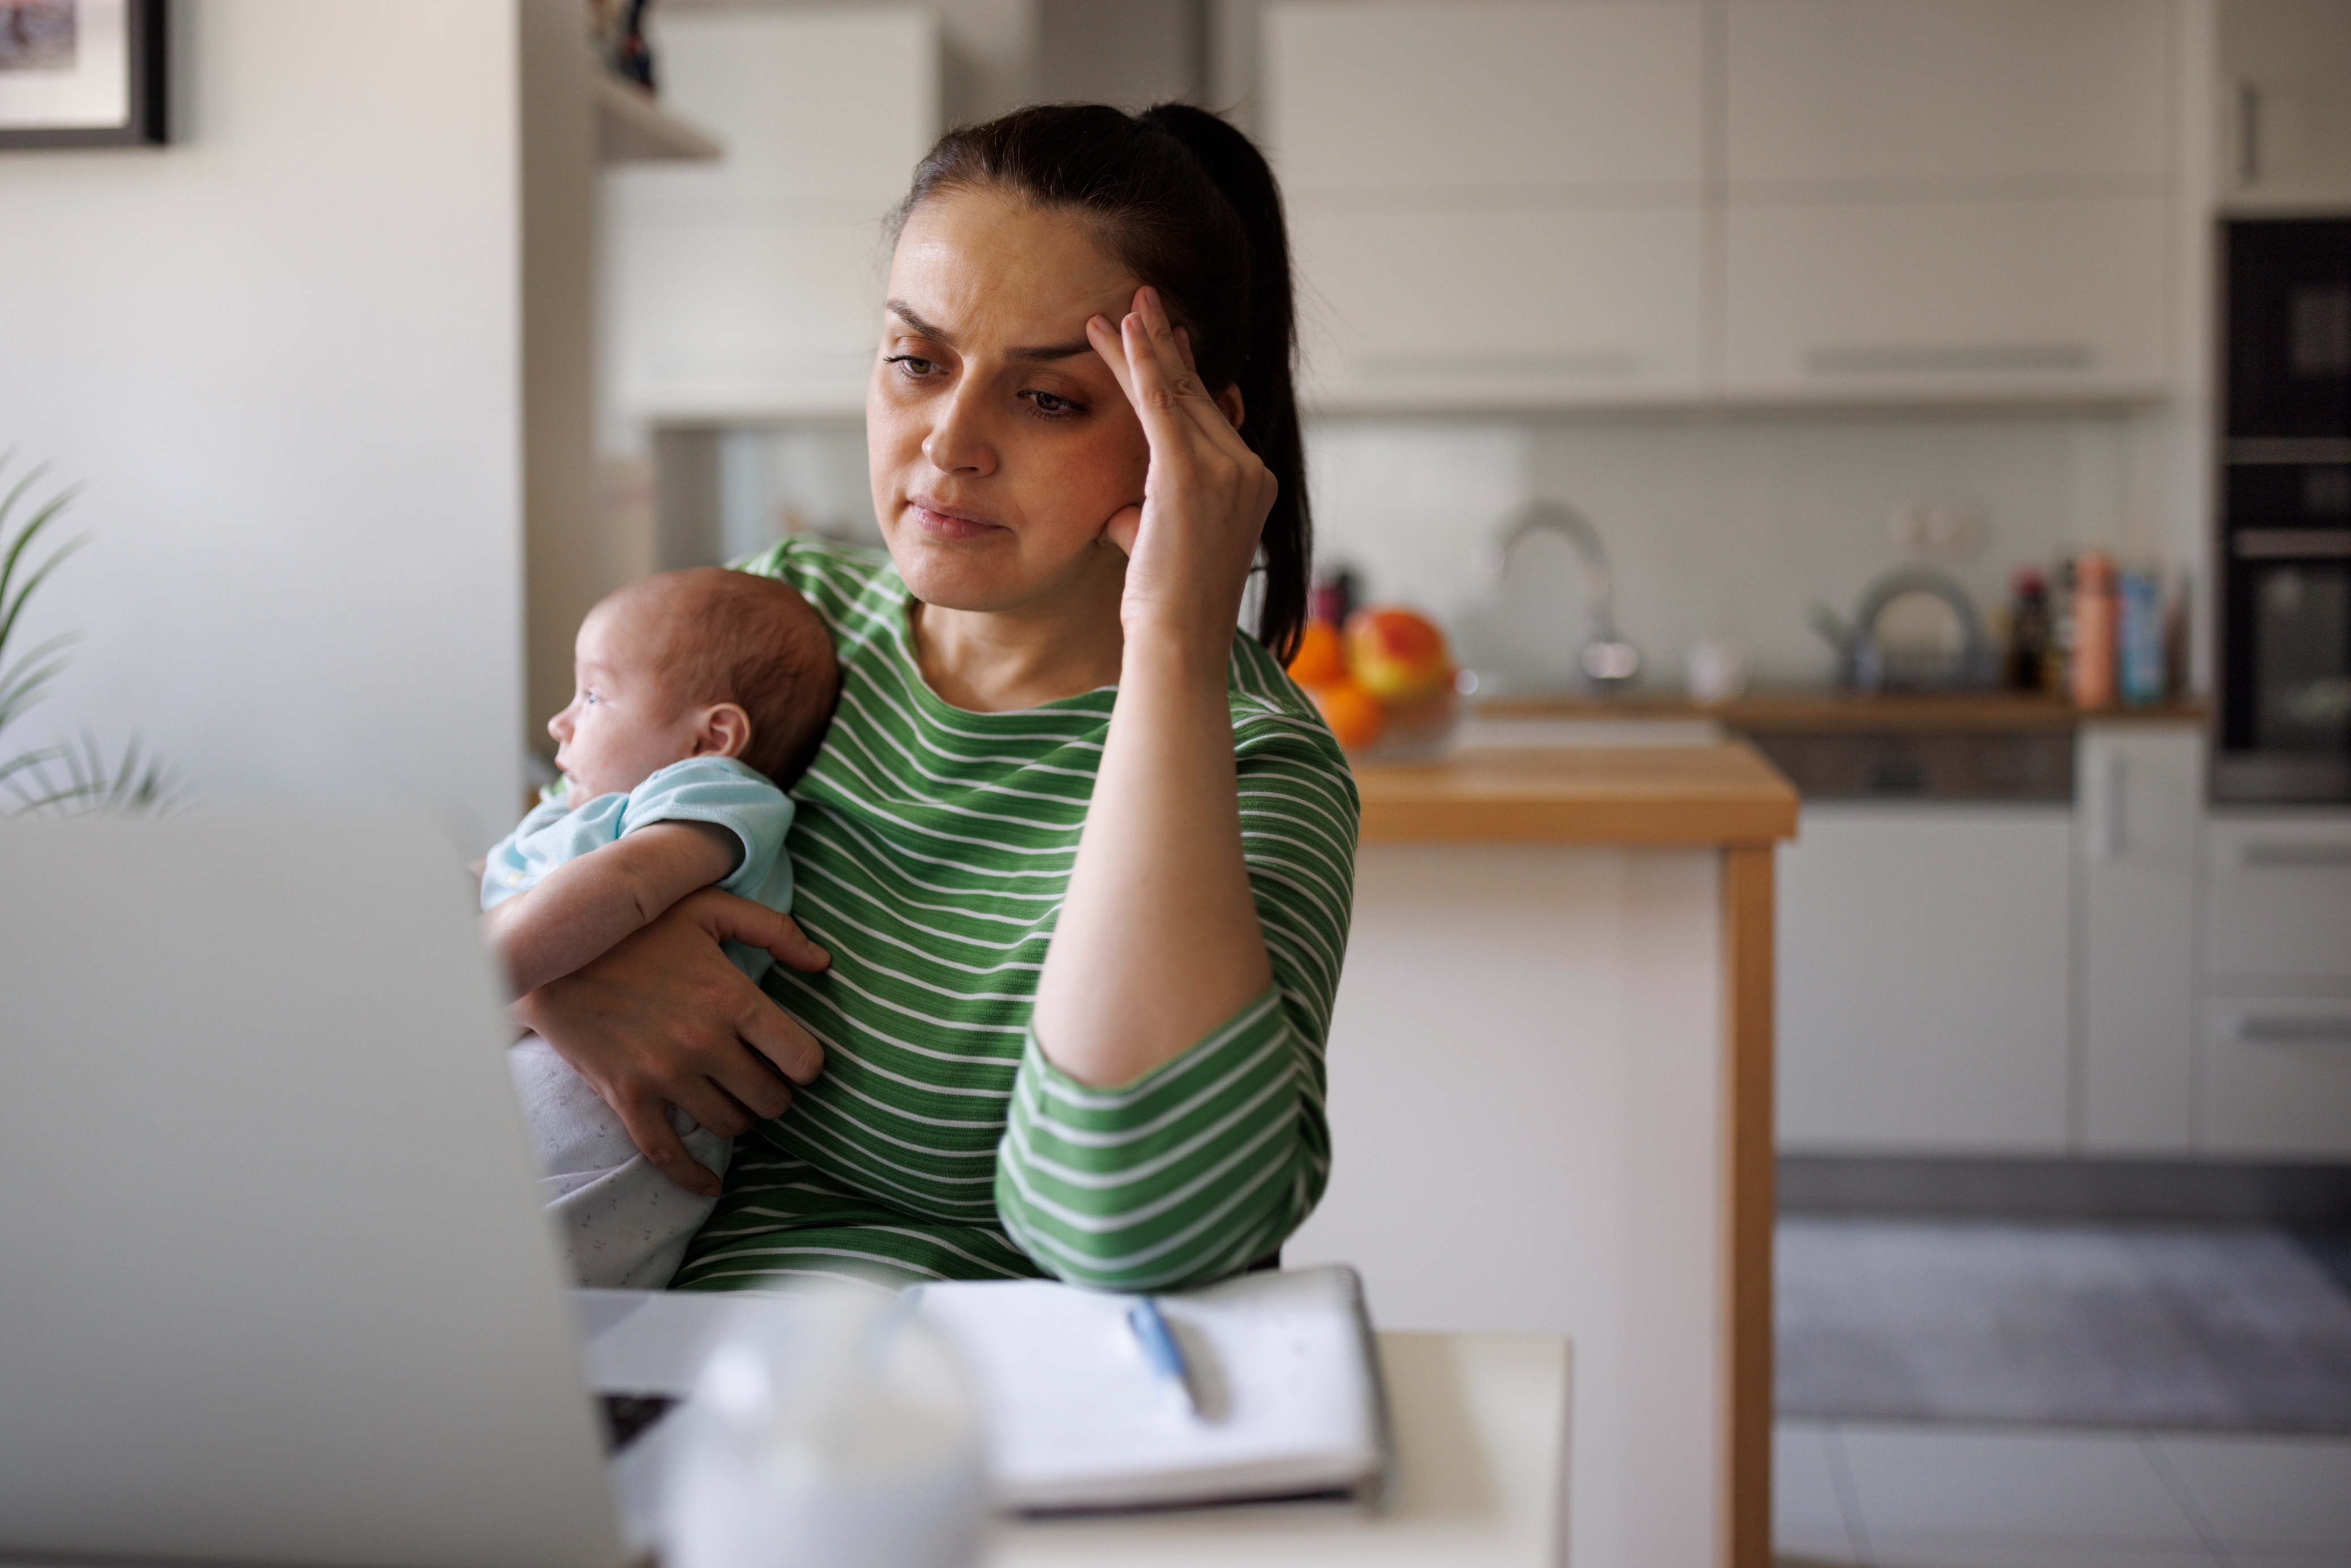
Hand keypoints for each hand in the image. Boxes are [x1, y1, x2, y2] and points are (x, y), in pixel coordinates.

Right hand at [513, 889, 829, 1195]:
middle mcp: (703, 1043)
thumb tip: (823, 962)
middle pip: (769, 1100)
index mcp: (731, 997)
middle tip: (762, 1079)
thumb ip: (774, 928)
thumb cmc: (638, 925)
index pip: (802, 1059)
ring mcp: (664, 1075)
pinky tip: (711, 1183)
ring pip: (729, 1126)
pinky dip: (693, 1176)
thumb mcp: (709, 908)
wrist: (553, 951)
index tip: (796, 1060)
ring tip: (732, 1098)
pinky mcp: (628, 1096)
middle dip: (774, 1094)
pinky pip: (668, 1154)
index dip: (807, 1064)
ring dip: (738, 1117)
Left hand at [1086, 286, 1278, 656]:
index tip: (1166, 337)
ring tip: (1124, 305)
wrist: (1178, 639)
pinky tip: (1125, 330)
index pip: (1211, 415)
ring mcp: (1226, 471)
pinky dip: (1142, 362)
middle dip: (1165, 345)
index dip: (1185, 372)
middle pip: (1197, 394)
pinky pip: (1162, 404)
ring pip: (1177, 391)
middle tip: (1143, 299)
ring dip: (1146, 344)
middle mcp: (1248, 470)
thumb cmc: (1166, 607)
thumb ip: (1151, 518)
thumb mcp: (1165, 548)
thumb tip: (1122, 515)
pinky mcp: (1191, 475)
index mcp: (1250, 484)